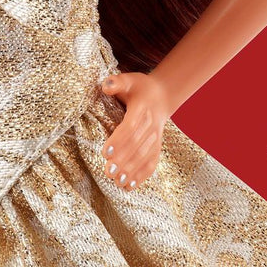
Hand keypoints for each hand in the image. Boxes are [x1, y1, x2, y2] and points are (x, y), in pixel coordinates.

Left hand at [100, 71, 171, 190]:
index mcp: (143, 108)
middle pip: (137, 145)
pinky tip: (130, 186)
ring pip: (145, 156)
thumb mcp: (129, 80)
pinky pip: (152, 162)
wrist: (162, 95)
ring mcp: (156, 137)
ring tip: (118, 182)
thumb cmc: (140, 87)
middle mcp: (152, 124)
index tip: (105, 152)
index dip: (119, 140)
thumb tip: (105, 86)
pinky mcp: (157, 146)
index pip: (131, 126)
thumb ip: (117, 81)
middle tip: (108, 171)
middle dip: (123, 160)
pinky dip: (142, 175)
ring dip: (132, 170)